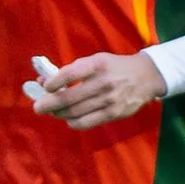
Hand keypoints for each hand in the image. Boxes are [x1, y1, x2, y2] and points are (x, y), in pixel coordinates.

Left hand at [30, 51, 166, 130]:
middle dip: (48, 104)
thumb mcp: (95, 61)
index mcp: (97, 65)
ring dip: (59, 114)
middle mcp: (103, 82)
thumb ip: (71, 71)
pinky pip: (87, 122)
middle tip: (38, 107)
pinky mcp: (114, 113)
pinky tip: (69, 119)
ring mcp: (109, 100)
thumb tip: (42, 81)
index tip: (45, 87)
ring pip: (75, 112)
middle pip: (68, 98)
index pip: (68, 75)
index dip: (52, 83)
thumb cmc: (115, 67)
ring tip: (53, 112)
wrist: (146, 77)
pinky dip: (73, 122)